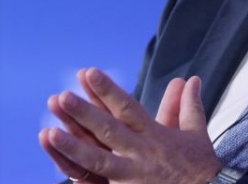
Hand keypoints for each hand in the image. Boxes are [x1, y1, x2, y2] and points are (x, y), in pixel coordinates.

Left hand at [39, 68, 222, 183]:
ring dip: (72, 147)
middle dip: (84, 114)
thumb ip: (189, 106)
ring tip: (48, 133)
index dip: (107, 90)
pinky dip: (79, 176)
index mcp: (154, 135)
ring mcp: (132, 177)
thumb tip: (190, 79)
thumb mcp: (196, 134)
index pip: (127, 108)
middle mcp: (140, 153)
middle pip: (108, 131)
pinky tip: (61, 167)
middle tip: (61, 97)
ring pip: (97, 161)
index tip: (87, 72)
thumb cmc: (199, 168)